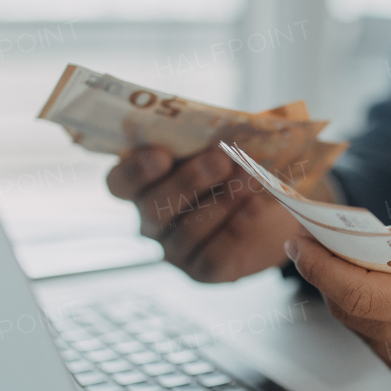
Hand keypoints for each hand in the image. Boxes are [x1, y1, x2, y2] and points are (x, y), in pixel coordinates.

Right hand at [107, 146, 334, 282]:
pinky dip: (235, 230)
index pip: (119, 183)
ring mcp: (173, 249)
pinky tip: (255, 206)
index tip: (162, 155)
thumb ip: (221, 130)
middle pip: (153, 208)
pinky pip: (211, 258)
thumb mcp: (230, 140)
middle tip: (222, 160)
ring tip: (251, 178)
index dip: (135, 171)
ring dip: (221, 202)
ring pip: (186, 232)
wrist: (271, 208)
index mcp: (145, 182)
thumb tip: (240, 120)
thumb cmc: (239, 164)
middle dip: (189, 182)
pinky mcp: (201, 271)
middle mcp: (151, 219)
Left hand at [284, 208, 390, 388]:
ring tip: (345, 259)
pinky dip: (368, 311)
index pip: (361, 294)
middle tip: (315, 242)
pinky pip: (376, 341)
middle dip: (326, 275)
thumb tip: (361, 240)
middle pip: (352, 313)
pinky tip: (378, 286)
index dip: (321, 267)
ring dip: (345, 293)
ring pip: (359, 328)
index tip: (301, 242)